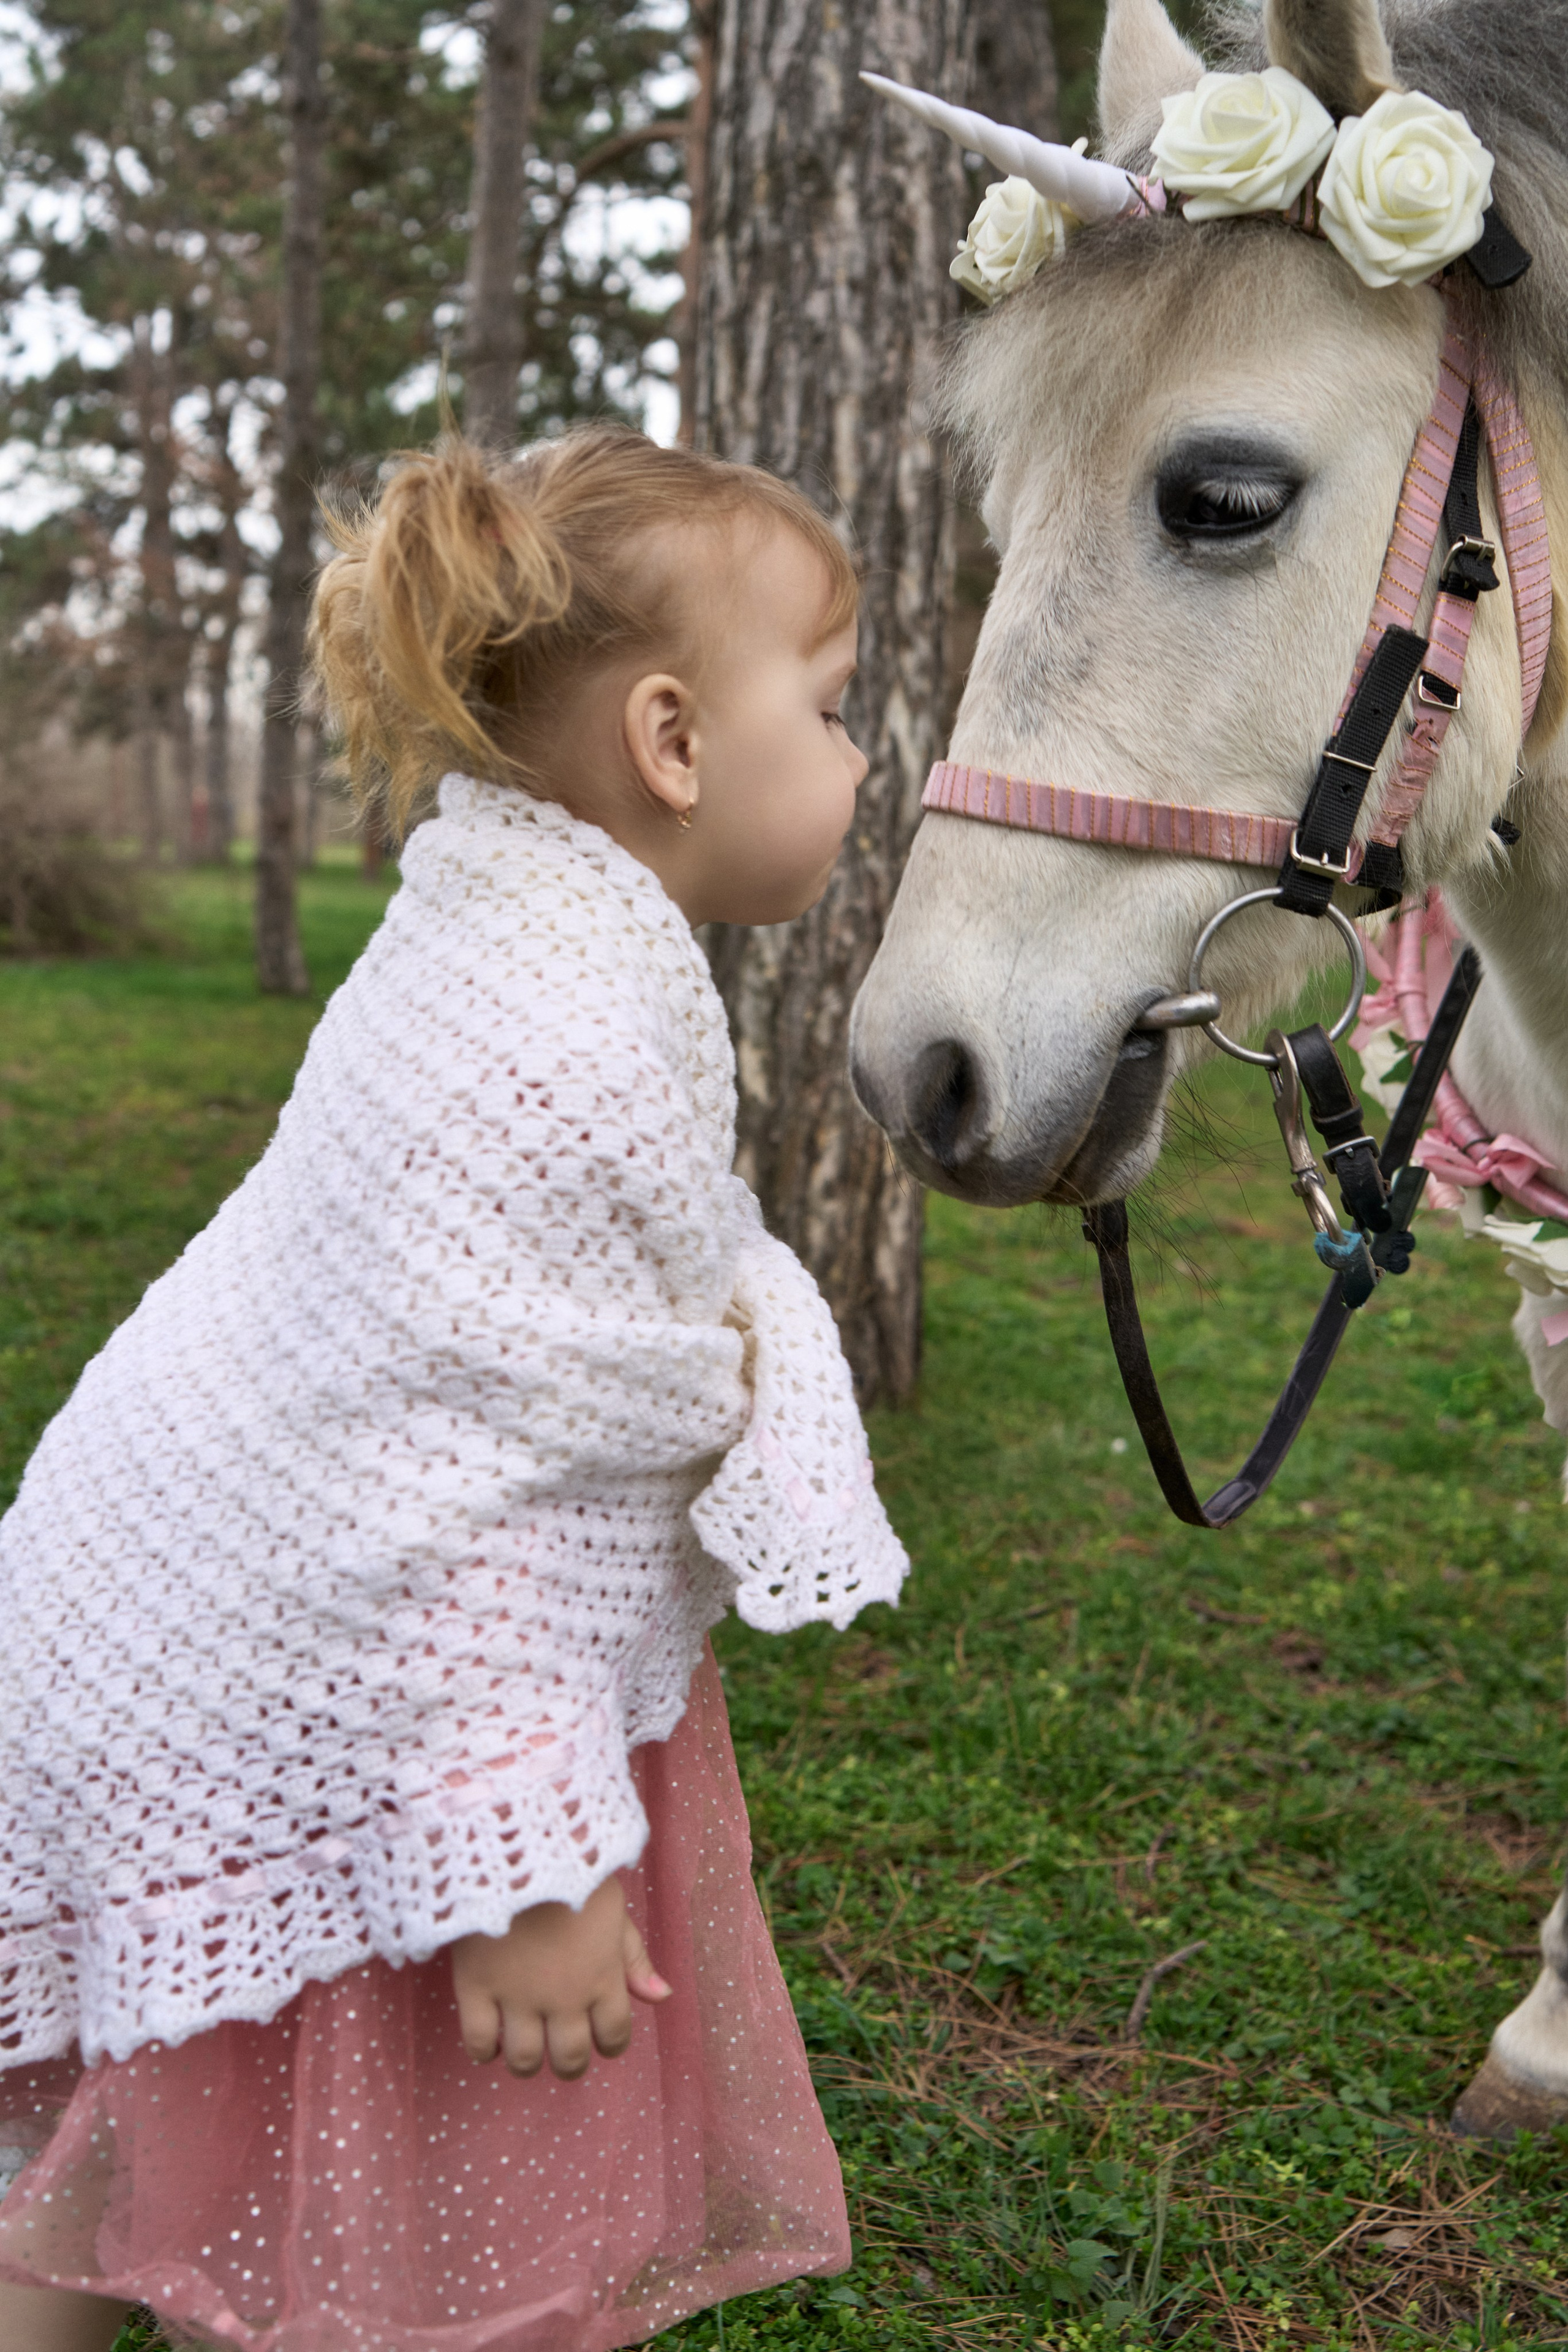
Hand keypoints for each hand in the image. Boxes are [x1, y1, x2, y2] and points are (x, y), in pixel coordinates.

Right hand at [450, 1874, 670, 2079]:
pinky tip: (491, 2038)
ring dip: (529, 2062)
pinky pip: (479, 2042)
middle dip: (569, 2062)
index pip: (614, 2036)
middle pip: (570, 2058)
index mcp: (602, 1978)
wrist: (518, 1843)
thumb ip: (634, 1958)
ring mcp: (517, 1996)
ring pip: (525, 2059)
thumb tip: (662, 1997)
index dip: (610, 2042)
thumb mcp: (613, 1909)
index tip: (599, 2034)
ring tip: (525, 2045)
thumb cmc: (573, 1870)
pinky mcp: (475, 1986)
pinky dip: (486, 2051)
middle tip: (560, 2048)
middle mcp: (563, 1997)